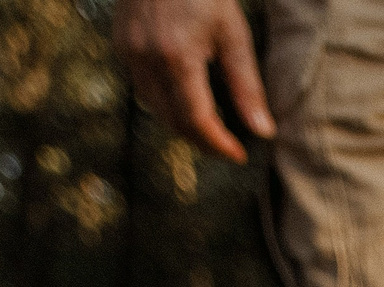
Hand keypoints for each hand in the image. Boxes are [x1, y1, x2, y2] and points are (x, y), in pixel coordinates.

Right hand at [113, 0, 275, 163]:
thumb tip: (263, 131)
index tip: (238, 154)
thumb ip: (246, 86)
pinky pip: (143, 89)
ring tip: (210, 127)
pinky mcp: (120, 47)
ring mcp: (128, 53)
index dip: (218, 144)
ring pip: (155, 108)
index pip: (196, 120)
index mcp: (177, 57)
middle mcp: (146, 59)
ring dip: (183, 124)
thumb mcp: (234, 34)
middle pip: (174, 121)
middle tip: (227, 145)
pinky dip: (165, 102)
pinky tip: (185, 98)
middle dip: (202, 139)